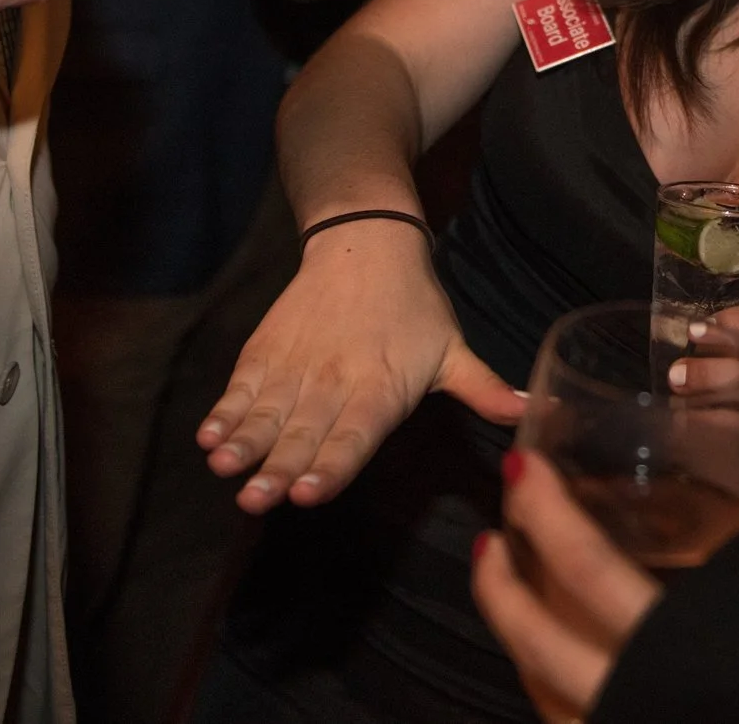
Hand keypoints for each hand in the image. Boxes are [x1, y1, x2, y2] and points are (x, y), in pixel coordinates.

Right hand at [197, 219, 523, 511]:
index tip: (310, 493)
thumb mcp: (453, 347)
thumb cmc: (415, 306)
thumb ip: (482, 389)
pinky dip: (225, 410)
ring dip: (244, 440)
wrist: (365, 239)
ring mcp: (296, 365)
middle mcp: (336, 380)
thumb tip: (530, 415)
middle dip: (278, 468)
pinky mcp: (267, 351)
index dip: (333, 464)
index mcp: (382, 387)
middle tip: (256, 499)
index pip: (356, 434)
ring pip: (267, 411)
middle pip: (304, 431)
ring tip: (224, 465)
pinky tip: (208, 436)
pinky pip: (243, 386)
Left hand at [473, 450, 661, 723]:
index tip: (522, 466)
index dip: (547, 512)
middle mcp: (621, 690)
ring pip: (538, 682)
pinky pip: (561, 715)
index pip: (586, 566)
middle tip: (488, 539)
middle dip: (500, 585)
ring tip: (505, 587)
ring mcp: (607, 723)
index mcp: (664, 642)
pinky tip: (548, 655)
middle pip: (535, 637)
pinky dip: (545, 677)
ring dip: (513, 632)